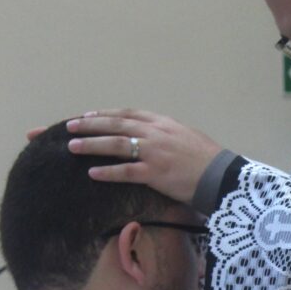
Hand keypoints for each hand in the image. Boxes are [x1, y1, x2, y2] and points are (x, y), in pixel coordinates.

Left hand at [65, 110, 223, 202]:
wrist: (223, 175)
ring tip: (71, 147)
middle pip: (115, 125)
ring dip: (92, 145)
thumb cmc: (208, 159)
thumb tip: (149, 136)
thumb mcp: (186, 136)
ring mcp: (154, 152)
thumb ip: (166, 133)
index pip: (127, 114)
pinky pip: (126, 171)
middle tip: (67, 127)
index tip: (86, 116)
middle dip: (89, 125)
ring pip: (116, 144)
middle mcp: (155, 133)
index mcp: (162, 122)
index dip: (104, 114)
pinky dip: (108, 171)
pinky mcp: (156, 172)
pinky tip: (92, 173)